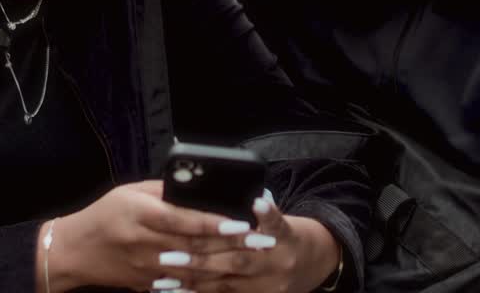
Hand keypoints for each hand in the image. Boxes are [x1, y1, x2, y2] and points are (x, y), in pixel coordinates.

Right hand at [43, 181, 253, 291]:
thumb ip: (162, 190)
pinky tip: (229, 280)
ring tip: (254, 260)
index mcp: (141, 215)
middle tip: (263, 241)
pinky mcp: (148, 284)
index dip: (214, 222)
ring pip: (195, 269)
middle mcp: (146, 243)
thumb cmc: (103, 215)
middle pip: (196, 246)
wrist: (74, 252)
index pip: (184, 219)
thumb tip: (195, 187)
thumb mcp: (129, 193)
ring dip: (227, 265)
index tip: (242, 221)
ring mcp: (147, 268)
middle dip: (233, 244)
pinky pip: (182, 286)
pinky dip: (207, 283)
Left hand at [154, 195, 340, 292]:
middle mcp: (277, 264)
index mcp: (283, 237)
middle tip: (167, 257)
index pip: (257, 231)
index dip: (234, 225)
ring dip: (192, 284)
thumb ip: (262, 211)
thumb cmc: (287, 234)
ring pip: (226, 287)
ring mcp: (269, 287)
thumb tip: (248, 196)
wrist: (316, 263)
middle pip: (235, 262)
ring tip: (163, 280)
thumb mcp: (281, 218)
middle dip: (199, 260)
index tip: (214, 217)